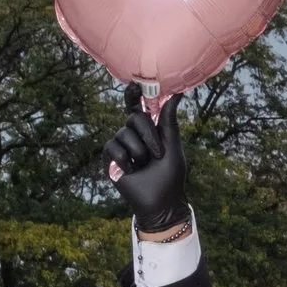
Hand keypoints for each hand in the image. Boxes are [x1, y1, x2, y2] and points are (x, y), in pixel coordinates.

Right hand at [106, 90, 189, 234]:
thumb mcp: (173, 146)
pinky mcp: (110, 158)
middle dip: (149, 134)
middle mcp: (133, 133)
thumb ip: (169, 121)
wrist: (161, 202)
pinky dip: (125, 160)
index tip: (135, 84)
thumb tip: (176, 93)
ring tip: (144, 166)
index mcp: (150, 128)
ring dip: (139, 152)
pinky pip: (113, 147)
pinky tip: (131, 171)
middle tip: (157, 154)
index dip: (135, 93)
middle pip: (134, 116)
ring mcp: (120, 145)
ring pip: (124, 133)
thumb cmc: (170, 175)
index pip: (140, 106)